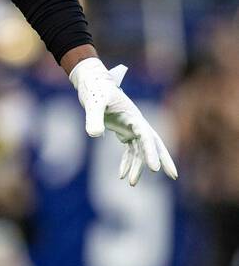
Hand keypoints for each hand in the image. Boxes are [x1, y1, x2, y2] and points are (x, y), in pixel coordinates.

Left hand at [69, 58, 177, 186]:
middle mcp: (136, 122)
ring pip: (140, 150)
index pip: (146, 137)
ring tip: (132, 183)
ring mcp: (131, 127)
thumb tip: (94, 135)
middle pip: (154, 143)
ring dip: (138, 166)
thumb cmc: (95, 89)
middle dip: (163, 159)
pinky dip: (127, 162)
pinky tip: (121, 175)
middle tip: (174, 176)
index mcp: (133, 116)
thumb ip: (93, 118)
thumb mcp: (93, 103)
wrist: (92, 81)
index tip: (154, 170)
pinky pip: (130, 149)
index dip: (151, 153)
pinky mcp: (124, 130)